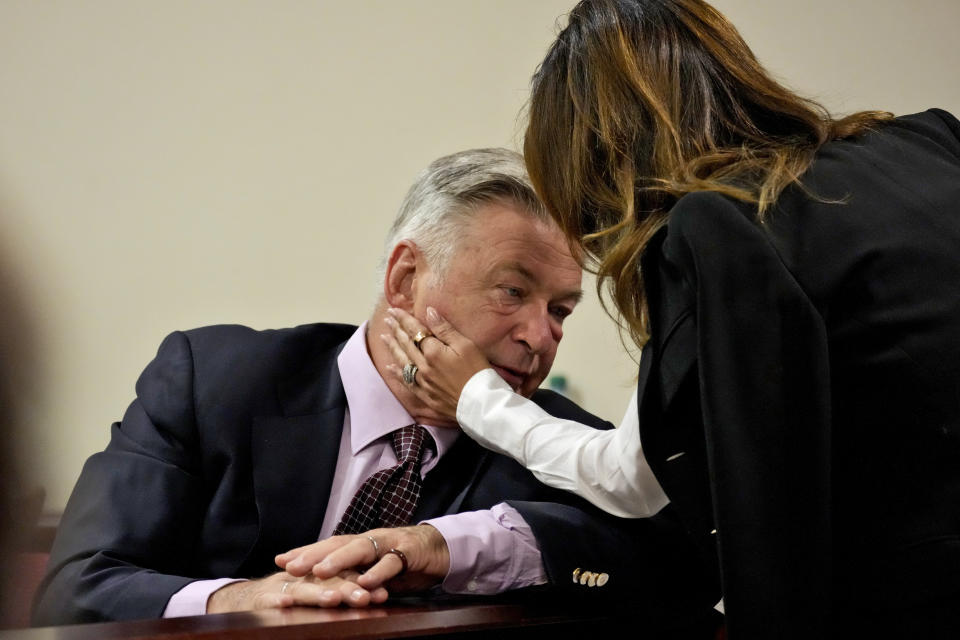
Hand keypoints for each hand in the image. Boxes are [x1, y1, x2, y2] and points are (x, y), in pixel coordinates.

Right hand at [206, 570, 387, 612]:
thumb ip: (344, 591)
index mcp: (321, 578)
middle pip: (328, 583)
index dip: (363, 586)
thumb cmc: (295, 595)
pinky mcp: (263, 597)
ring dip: (317, 594)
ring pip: (302, 590)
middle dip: (347, 590)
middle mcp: (305, 580)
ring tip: (333, 599)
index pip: (345, 579)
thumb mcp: (320, 593)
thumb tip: (381, 595)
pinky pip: (271, 598)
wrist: (252, 597)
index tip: (381, 595)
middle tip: (365, 598)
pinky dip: (278, 599)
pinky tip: (285, 602)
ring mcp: (283, 587)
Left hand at [276, 524, 449, 592]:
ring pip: (361, 549)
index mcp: (360, 544)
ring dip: (340, 560)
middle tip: (290, 566)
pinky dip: (378, 572)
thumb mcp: (374, 570)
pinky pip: (391, 563)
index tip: (280, 560)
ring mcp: (389, 543)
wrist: (440, 549)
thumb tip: (325, 586)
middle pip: (338, 544)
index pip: (328, 545)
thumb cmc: (403, 561)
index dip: (305, 552)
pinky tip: (366, 582)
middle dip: (313, 555)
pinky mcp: (408, 552)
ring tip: (321, 570)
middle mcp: (371, 540)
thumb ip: (354, 575)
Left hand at [381, 306, 490, 423]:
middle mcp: (423, 366)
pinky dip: (396, 373)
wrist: (481, 404)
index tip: (394, 310)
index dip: (403, 319)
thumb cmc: (478, 372)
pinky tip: (390, 367)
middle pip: (406, 345)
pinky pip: (406, 382)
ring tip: (384, 337)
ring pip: (402, 361)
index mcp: (433, 352)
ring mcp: (423, 382)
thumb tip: (429, 312)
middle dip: (395, 330)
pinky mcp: (425, 396)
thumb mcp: (466, 345)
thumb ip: (445, 329)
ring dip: (392, 348)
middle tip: (386, 319)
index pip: (414, 331)